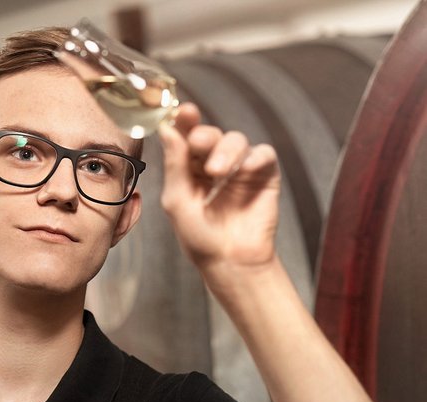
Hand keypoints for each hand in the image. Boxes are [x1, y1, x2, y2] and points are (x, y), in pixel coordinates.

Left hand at [158, 103, 280, 274]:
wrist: (230, 261)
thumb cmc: (200, 237)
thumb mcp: (178, 201)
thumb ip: (174, 165)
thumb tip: (167, 128)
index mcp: (189, 169)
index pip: (186, 137)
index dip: (184, 121)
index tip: (183, 112)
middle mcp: (214, 164)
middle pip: (210, 135)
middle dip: (204, 136)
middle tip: (197, 143)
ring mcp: (239, 168)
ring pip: (236, 140)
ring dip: (226, 150)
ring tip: (218, 172)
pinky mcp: (263, 175)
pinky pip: (263, 153)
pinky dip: (254, 157)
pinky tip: (245, 169)